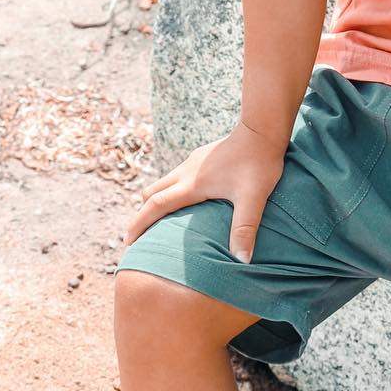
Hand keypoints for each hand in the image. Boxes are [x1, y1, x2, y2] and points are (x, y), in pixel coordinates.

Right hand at [122, 121, 285, 261]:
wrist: (262, 129)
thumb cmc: (258, 164)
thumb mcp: (253, 199)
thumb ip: (244, 229)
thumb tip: (241, 261)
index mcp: (191, 185)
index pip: (155, 205)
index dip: (139, 224)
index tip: (128, 242)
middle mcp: (185, 172)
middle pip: (151, 193)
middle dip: (142, 214)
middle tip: (140, 235)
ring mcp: (192, 162)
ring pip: (163, 183)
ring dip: (156, 201)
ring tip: (161, 221)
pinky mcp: (201, 157)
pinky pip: (176, 176)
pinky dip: (170, 191)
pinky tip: (186, 200)